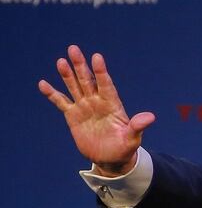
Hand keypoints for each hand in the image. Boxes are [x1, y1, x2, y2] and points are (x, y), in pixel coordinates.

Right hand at [38, 45, 154, 176]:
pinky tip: (43, 84)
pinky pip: (61, 102)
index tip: (97, 57)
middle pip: (88, 80)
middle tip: (73, 48)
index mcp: (112, 105)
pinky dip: (52, 93)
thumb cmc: (125, 148)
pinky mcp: (73, 116)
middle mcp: (97, 102)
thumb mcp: (132, 138)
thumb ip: (137, 126)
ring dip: (67, 75)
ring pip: (74, 87)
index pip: (106, 85)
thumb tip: (150, 117)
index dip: (101, 72)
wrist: (111, 159)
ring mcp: (84, 107)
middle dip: (80, 65)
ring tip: (61, 61)